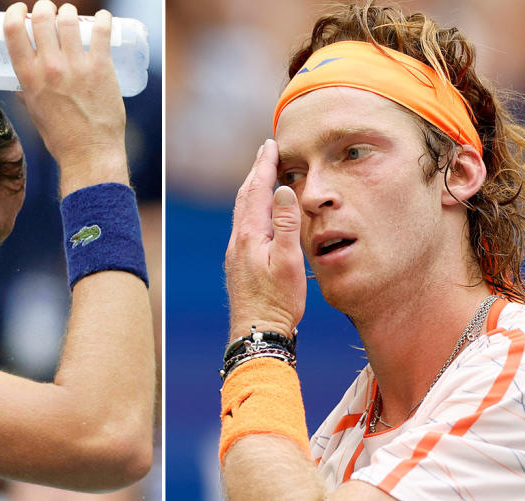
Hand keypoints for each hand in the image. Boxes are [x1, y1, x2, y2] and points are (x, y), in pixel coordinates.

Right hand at [3, 1, 127, 195]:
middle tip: (50, 11)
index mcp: (28, 77)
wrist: (89, 153)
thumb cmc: (61, 137)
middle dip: (45, 8)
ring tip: (72, 16)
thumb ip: (27, 93)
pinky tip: (103, 19)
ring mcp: (76, 65)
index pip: (13, 30)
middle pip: (41, 17)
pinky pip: (102, 30)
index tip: (19, 9)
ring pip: (69, 18)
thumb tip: (21, 84)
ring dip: (70, 11)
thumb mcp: (34, 112)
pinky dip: (103, 19)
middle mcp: (49, 67)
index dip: (14, 12)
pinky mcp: (100, 66)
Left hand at [225, 139, 306, 339]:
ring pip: (242, 210)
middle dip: (256, 171)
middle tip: (266, 150)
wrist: (257, 332)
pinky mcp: (238, 262)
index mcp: (250, 234)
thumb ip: (286, 225)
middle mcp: (238, 239)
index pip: (257, 190)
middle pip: (245, 196)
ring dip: (252, 188)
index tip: (270, 144)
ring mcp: (235, 251)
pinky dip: (251, 207)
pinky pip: (243, 223)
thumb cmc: (277, 301)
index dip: (264, 165)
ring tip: (262, 174)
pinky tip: (258, 213)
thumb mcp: (289, 262)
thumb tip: (283, 189)